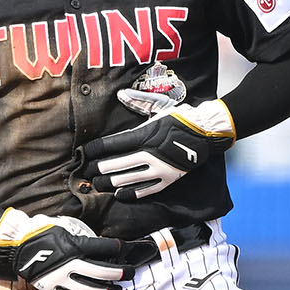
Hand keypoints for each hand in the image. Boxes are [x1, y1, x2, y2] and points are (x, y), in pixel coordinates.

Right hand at [0, 210, 123, 289]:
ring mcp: (60, 280)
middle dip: (121, 273)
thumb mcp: (62, 227)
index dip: (117, 248)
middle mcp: (69, 265)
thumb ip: (80, 236)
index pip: (103, 248)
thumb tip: (100, 242)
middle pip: (102, 272)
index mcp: (72, 246)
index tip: (123, 249)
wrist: (15, 244)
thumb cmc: (39, 233)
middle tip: (131, 273)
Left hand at [82, 96, 234, 200]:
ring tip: (98, 185)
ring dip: (110, 183)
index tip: (84, 153)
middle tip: (86, 172)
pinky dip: (130, 193)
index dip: (95, 150)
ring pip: (128, 180)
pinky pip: (145, 190)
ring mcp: (158, 170)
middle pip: (116, 165)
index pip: (112, 145)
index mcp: (145, 136)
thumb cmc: (180, 119)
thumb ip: (138, 103)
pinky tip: (118, 195)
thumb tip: (122, 95)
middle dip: (98, 170)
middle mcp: (149, 155)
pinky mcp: (167, 180)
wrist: (205, 133)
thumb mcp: (159, 108)